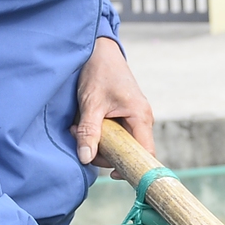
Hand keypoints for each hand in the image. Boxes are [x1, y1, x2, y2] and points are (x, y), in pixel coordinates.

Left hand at [73, 38, 152, 165]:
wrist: (99, 50)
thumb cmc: (98, 72)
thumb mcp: (90, 103)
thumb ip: (89, 132)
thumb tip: (85, 159)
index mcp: (140, 117)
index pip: (146, 153)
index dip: (134, 168)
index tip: (113, 174)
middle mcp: (141, 119)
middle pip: (129, 151)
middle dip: (103, 151)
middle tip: (80, 138)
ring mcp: (134, 117)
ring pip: (120, 143)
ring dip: (98, 141)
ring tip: (78, 127)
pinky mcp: (124, 114)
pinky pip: (115, 133)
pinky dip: (99, 132)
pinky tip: (85, 122)